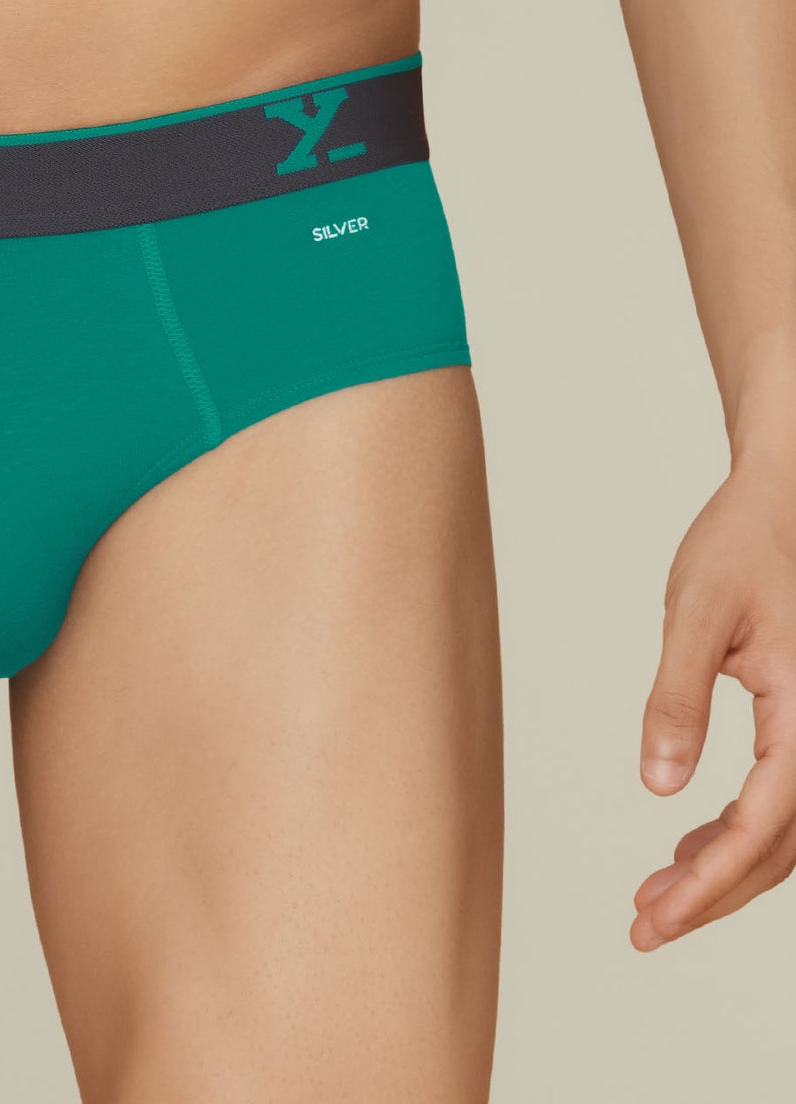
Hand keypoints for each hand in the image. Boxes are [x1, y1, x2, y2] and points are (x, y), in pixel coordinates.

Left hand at [632, 465, 795, 949]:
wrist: (782, 498)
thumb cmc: (743, 543)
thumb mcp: (697, 614)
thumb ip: (677, 697)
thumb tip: (659, 787)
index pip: (763, 824)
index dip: (710, 881)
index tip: (655, 918)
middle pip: (781, 847)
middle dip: (714, 894)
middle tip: (644, 928)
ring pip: (786, 832)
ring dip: (725, 870)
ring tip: (654, 897)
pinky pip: (783, 798)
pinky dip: (737, 831)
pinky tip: (687, 845)